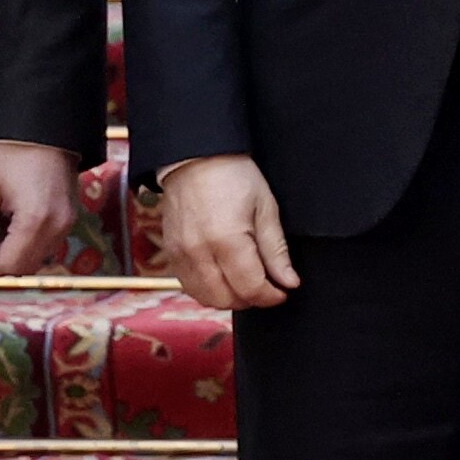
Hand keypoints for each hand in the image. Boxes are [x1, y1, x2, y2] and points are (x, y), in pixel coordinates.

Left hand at [0, 141, 77, 277]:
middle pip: (26, 267)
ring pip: (38, 259)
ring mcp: (68, 222)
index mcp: (35, 221)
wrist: (42, 129)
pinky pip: (49, 244)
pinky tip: (15, 222)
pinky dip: (30, 243)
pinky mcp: (70, 217)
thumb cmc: (9, 153)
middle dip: (1, 261)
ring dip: (16, 253)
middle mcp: (58, 226)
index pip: (9, 265)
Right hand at [162, 154, 296, 310]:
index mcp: (227, 240)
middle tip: (268, 288)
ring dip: (229, 298)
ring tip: (248, 283)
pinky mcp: (170, 253)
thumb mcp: (266, 208)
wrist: (194, 159)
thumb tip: (289, 282)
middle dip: (252, 299)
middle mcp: (198, 252)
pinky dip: (209, 290)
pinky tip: (225, 278)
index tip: (284, 291)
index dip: (271, 296)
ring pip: (205, 298)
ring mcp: (180, 255)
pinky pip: (189, 286)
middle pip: (227, 299)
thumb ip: (276, 250)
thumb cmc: (234, 177)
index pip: (250, 287)